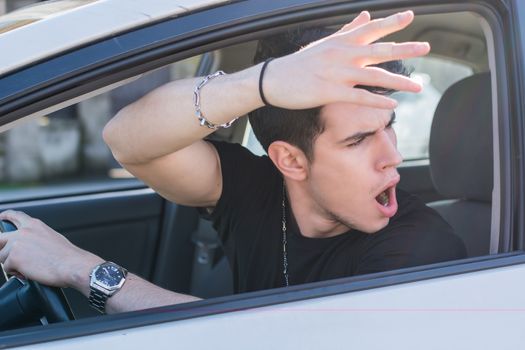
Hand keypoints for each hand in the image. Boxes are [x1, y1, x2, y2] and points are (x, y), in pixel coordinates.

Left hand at [0, 210, 101, 289]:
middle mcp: (23, 232)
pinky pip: (7, 268)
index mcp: (34, 225)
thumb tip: (30, 245)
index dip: (5, 216)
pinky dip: (16, 273)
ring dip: (12, 263)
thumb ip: (36, 236)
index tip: (1, 218)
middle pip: (0, 238)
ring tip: (28, 268)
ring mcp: (16, 244)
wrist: (72, 265)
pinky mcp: (13, 258)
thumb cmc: (67, 256)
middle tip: (9, 255)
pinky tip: (28, 273)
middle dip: (2, 247)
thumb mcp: (52, 237)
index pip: (14, 216)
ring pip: (2, 256)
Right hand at [263, 10, 429, 109]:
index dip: (391, 22)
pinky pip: (359, 97)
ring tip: (418, 87)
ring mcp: (337, 73)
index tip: (410, 16)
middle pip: (379, 50)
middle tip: (426, 47)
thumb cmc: (300, 62)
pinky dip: (377, 101)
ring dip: (399, 82)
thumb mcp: (324, 42)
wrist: (274, 79)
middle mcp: (342, 54)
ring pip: (374, 76)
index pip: (371, 28)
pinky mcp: (330, 92)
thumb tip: (365, 15)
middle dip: (404, 48)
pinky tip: (393, 106)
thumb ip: (348, 30)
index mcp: (341, 41)